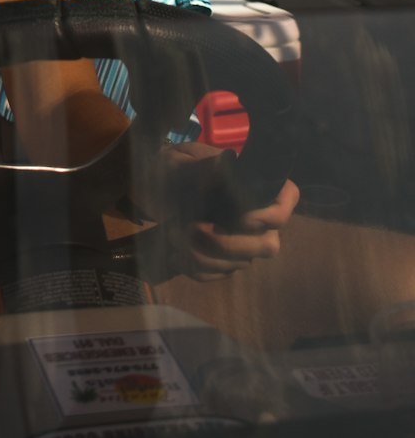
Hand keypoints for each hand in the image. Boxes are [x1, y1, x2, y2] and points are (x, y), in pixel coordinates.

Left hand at [162, 142, 299, 280]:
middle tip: (190, 227)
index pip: (286, 200)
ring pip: (239, 264)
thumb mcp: (179, 165)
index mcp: (252, 183)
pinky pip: (217, 275)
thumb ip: (202, 169)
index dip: (269, 215)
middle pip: (268, 245)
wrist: (152, 191)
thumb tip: (230, 163)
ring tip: (172, 231)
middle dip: (224, 242)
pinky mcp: (225, 263)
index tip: (238, 217)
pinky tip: (174, 251)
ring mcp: (243, 243)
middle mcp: (256, 216)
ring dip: (201, 253)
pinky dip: (192, 266)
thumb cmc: (170, 171)